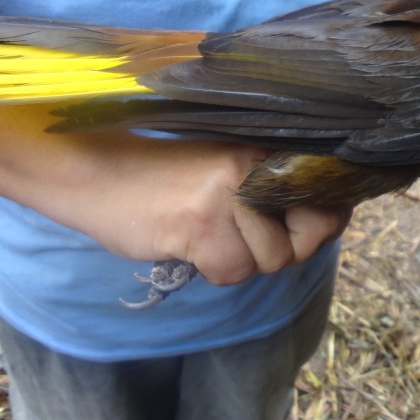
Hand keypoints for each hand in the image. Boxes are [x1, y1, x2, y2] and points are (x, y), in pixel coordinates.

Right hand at [0, 106, 351, 285]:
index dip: (321, 224)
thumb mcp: (224, 168)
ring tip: (205, 233)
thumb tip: (327, 220)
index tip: (300, 230)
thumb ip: (270, 187)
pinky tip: (188, 244)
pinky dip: (211, 269)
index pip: (327, 198)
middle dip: (278, 251)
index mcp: (265, 147)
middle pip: (303, 240)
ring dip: (236, 260)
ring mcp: (228, 194)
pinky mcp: (200, 222)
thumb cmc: (160, 173)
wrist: (91, 168)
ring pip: (265, 261)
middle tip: (242, 238)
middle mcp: (253, 166)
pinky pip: (230, 271)